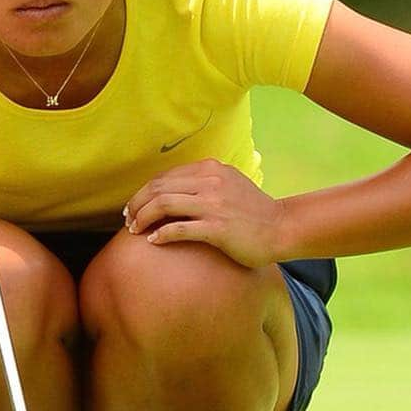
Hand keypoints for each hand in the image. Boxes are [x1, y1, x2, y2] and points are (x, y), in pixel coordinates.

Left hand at [124, 159, 286, 268]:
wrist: (281, 229)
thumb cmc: (253, 212)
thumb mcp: (229, 184)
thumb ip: (204, 182)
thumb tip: (174, 190)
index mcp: (211, 168)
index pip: (166, 176)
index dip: (144, 191)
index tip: (135, 206)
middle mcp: (210, 181)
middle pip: (159, 188)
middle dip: (137, 204)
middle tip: (128, 220)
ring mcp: (214, 204)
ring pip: (164, 204)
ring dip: (144, 218)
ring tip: (135, 230)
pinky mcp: (217, 228)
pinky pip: (179, 229)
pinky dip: (161, 234)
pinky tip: (153, 242)